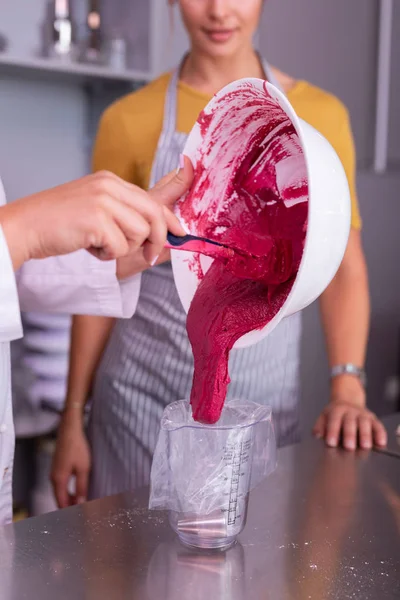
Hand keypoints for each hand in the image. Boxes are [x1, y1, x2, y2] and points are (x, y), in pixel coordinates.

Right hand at [0, 165, 189, 269]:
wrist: (25, 228)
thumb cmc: (59, 225)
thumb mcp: (96, 212)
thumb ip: (126, 216)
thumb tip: (166, 235)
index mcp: (111, 182)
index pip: (153, 195)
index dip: (171, 216)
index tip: (181, 231)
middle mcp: (110, 186)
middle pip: (155, 214)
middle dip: (157, 240)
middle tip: (149, 258)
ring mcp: (103, 200)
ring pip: (141, 232)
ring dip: (124, 249)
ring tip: (100, 245)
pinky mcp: (97, 218)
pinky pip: (121, 246)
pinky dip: (107, 255)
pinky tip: (89, 248)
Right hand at [51, 410, 90, 507]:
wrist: (69, 431)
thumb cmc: (77, 447)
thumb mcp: (83, 468)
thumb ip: (81, 487)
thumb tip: (81, 503)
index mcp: (58, 480)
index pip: (62, 503)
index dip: (70, 512)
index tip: (80, 517)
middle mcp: (53, 478)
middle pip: (60, 499)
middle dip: (70, 507)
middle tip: (83, 513)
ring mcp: (53, 473)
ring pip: (60, 493)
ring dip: (69, 500)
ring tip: (82, 505)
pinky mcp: (56, 468)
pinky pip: (60, 486)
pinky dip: (67, 492)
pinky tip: (77, 492)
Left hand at [313, 377, 386, 450]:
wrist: (348, 400)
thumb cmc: (335, 414)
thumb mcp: (324, 416)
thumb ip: (320, 426)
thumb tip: (317, 435)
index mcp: (337, 410)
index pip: (334, 420)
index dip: (332, 431)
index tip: (331, 442)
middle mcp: (350, 411)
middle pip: (350, 422)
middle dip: (349, 434)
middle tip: (349, 446)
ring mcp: (363, 414)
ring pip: (365, 423)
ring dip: (365, 435)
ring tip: (365, 446)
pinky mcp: (373, 419)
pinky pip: (378, 426)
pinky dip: (380, 434)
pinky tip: (380, 443)